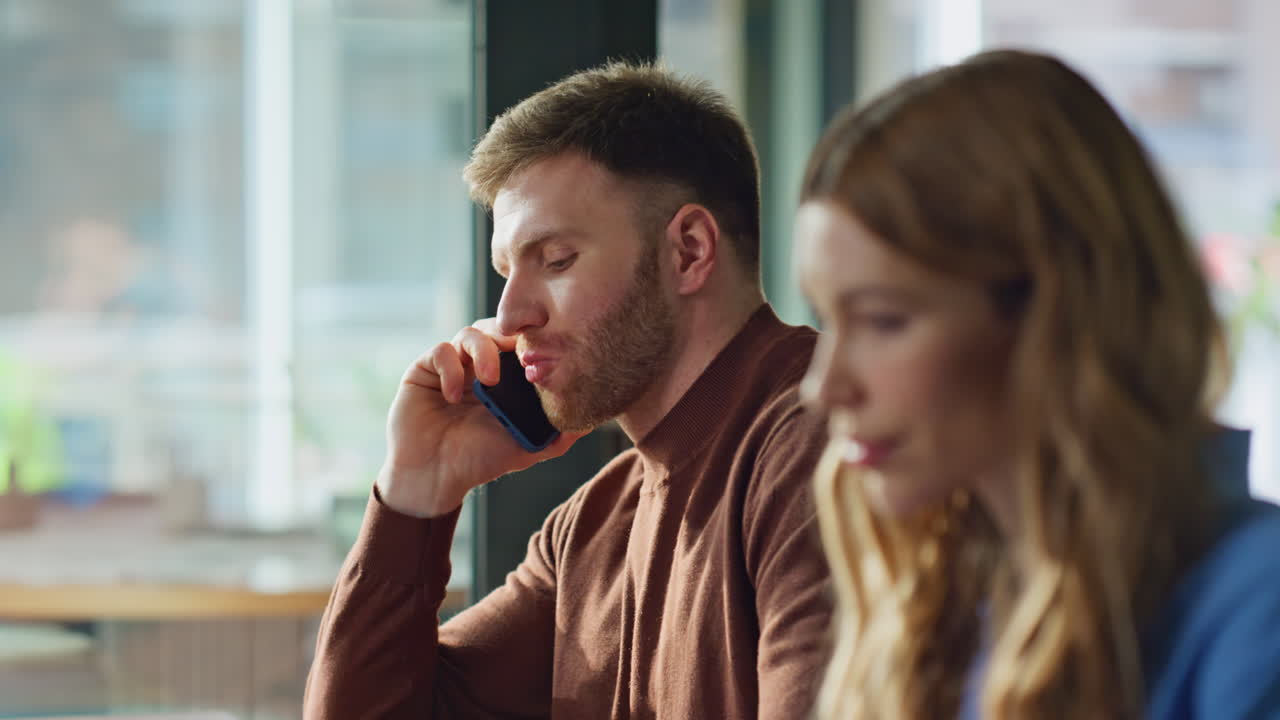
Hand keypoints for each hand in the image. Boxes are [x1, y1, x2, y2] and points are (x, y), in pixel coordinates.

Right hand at [375, 318, 583, 516]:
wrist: (434, 476)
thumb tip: (592, 422)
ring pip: (471, 333)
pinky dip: (450, 368)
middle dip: (512, 337)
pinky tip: (454, 396)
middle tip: (521, 354)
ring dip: (483, 351)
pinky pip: (440, 350)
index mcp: (506, 378)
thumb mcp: (526, 447)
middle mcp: (479, 366)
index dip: (535, 341)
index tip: (547, 351)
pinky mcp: (425, 369)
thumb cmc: (479, 460)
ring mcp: (453, 365)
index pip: (523, 344)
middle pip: (498, 329)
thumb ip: (558, 435)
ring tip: (490, 381)